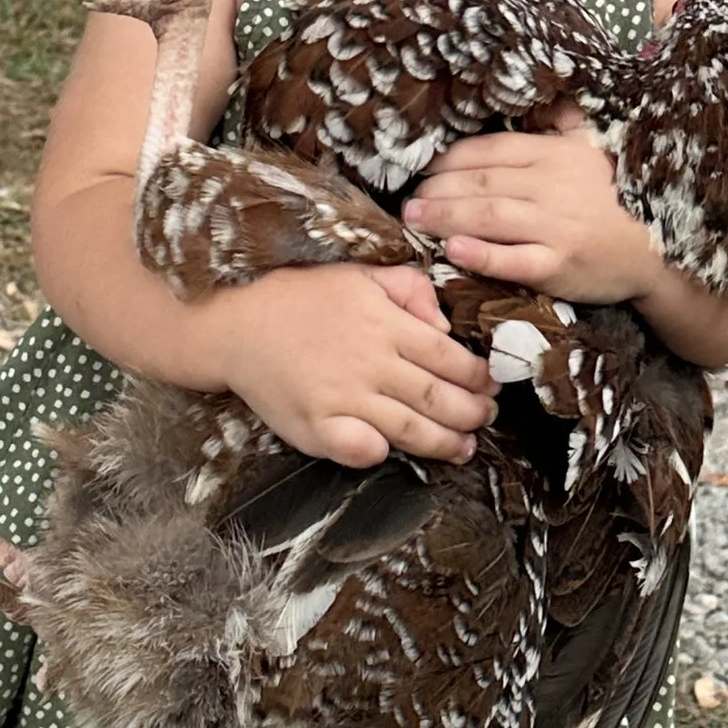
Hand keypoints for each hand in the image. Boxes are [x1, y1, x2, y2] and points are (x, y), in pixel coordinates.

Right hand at [205, 263, 495, 468]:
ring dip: (443, 443)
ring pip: (409, 429)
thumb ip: (409, 289)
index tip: (491, 385)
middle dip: (471, 413)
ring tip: (463, 448)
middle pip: (437, 397)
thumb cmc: (300, 297)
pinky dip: (378, 453)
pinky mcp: (316, 425)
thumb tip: (444, 323)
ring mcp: (343, 398)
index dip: (479, 377)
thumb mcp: (359, 275)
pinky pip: (358, 448)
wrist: (236, 323)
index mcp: (386, 325)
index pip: (450, 358)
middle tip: (487, 419)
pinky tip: (392, 453)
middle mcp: (370, 363)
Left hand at [402, 112, 664, 304]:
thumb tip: (542, 94)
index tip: (423, 170)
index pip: (489, 150)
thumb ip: (563, 122)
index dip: (449, 160)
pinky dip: (481, 254)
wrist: (658, 251)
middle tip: (408, 202)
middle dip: (437, 190)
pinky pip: (513, 258)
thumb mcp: (594, 148)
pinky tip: (452, 249)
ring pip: (489, 216)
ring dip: (445, 216)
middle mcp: (552, 185)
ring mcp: (556, 227)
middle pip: (481, 182)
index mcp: (555, 154)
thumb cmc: (620, 199)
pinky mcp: (560, 266)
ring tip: (414, 220)